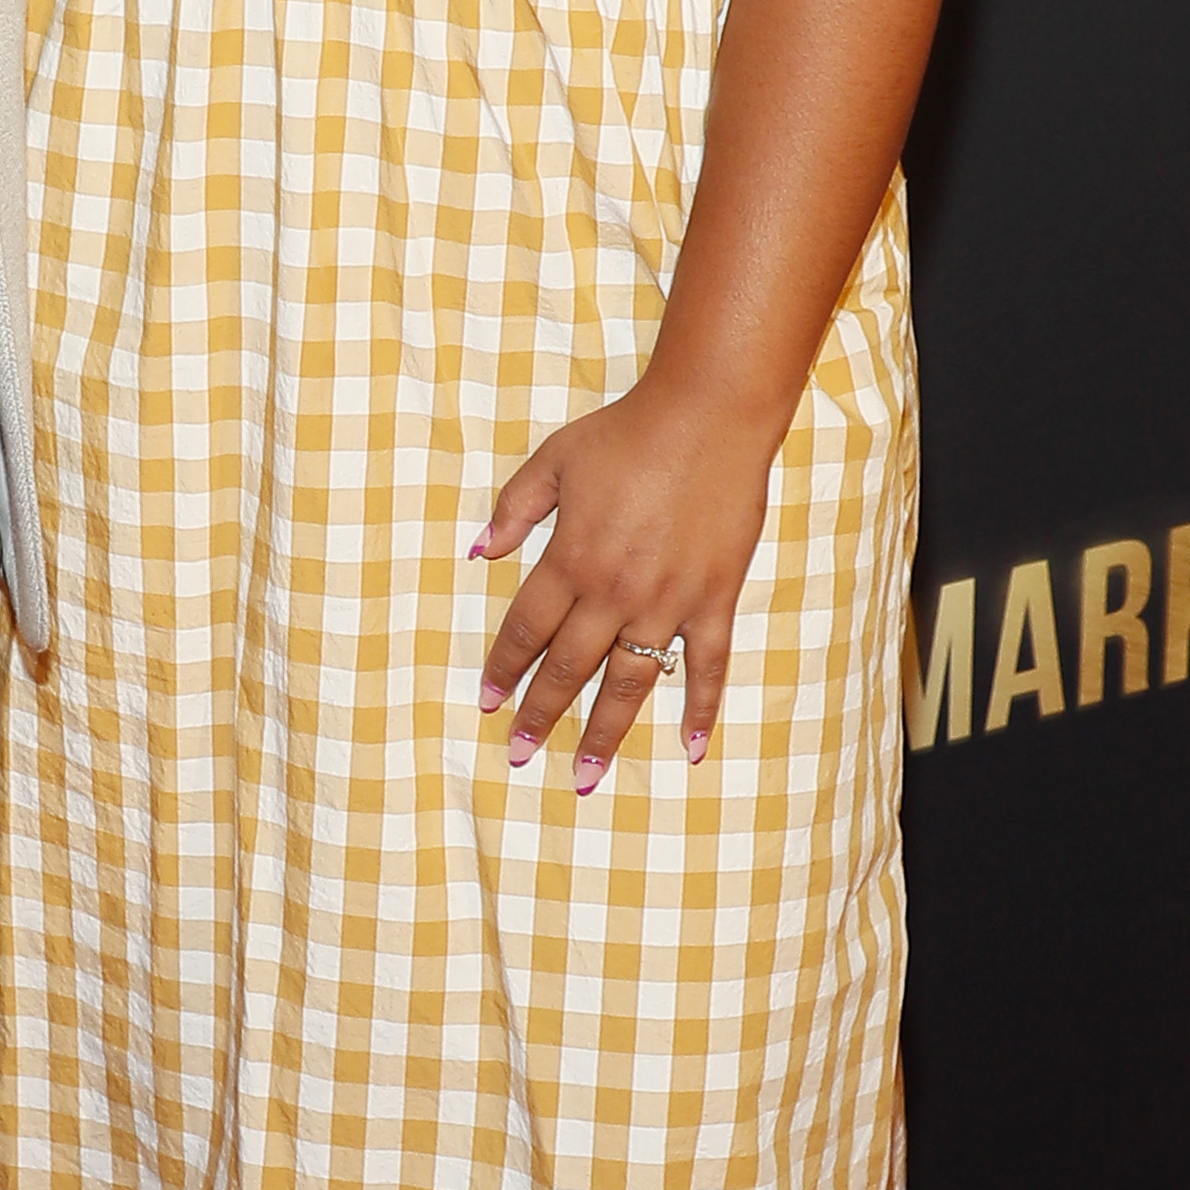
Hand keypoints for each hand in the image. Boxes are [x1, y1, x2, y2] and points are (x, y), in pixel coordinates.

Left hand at [473, 384, 774, 783]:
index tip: (488, 702)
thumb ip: (513, 510)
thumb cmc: (627, 433)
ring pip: (629, 684)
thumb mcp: (554, 460)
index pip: (525, 630)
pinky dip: (699, 711)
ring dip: (605, 733)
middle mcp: (613, 591)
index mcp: (569, 559)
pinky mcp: (713, 600)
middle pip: (569, 669)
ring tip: (585, 775)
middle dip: (540, 715)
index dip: (504, 669)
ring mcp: (667, 602)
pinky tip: (689, 750)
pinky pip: (706, 667)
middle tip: (520, 755)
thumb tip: (476, 552)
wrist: (709, 414)